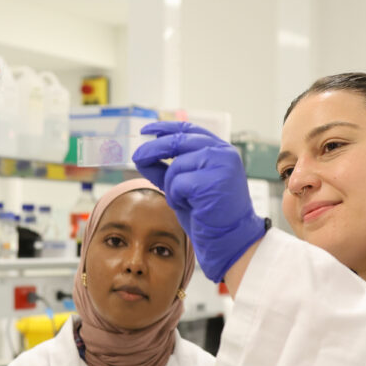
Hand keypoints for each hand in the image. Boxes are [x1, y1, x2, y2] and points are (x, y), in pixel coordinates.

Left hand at [132, 121, 264, 282]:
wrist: (229, 238)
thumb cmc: (208, 213)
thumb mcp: (183, 184)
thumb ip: (166, 168)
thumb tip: (141, 154)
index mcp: (219, 149)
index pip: (188, 129)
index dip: (164, 127)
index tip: (145, 130)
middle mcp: (223, 152)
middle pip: (178, 140)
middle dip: (153, 149)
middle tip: (137, 157)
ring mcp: (221, 165)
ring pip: (176, 165)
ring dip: (171, 186)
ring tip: (184, 200)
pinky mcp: (213, 181)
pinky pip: (178, 183)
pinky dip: (176, 196)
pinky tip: (190, 206)